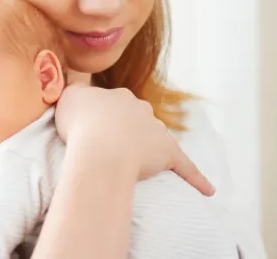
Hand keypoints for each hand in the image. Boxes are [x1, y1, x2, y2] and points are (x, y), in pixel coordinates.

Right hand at [54, 85, 214, 195]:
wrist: (99, 149)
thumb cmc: (81, 124)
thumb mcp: (69, 97)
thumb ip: (76, 87)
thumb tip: (80, 86)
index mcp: (119, 96)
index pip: (113, 104)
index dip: (101, 118)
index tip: (91, 130)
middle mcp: (140, 109)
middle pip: (136, 119)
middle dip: (127, 130)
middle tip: (107, 146)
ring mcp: (156, 131)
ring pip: (156, 138)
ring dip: (148, 148)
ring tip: (133, 164)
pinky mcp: (168, 154)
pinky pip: (185, 167)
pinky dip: (196, 178)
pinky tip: (208, 190)